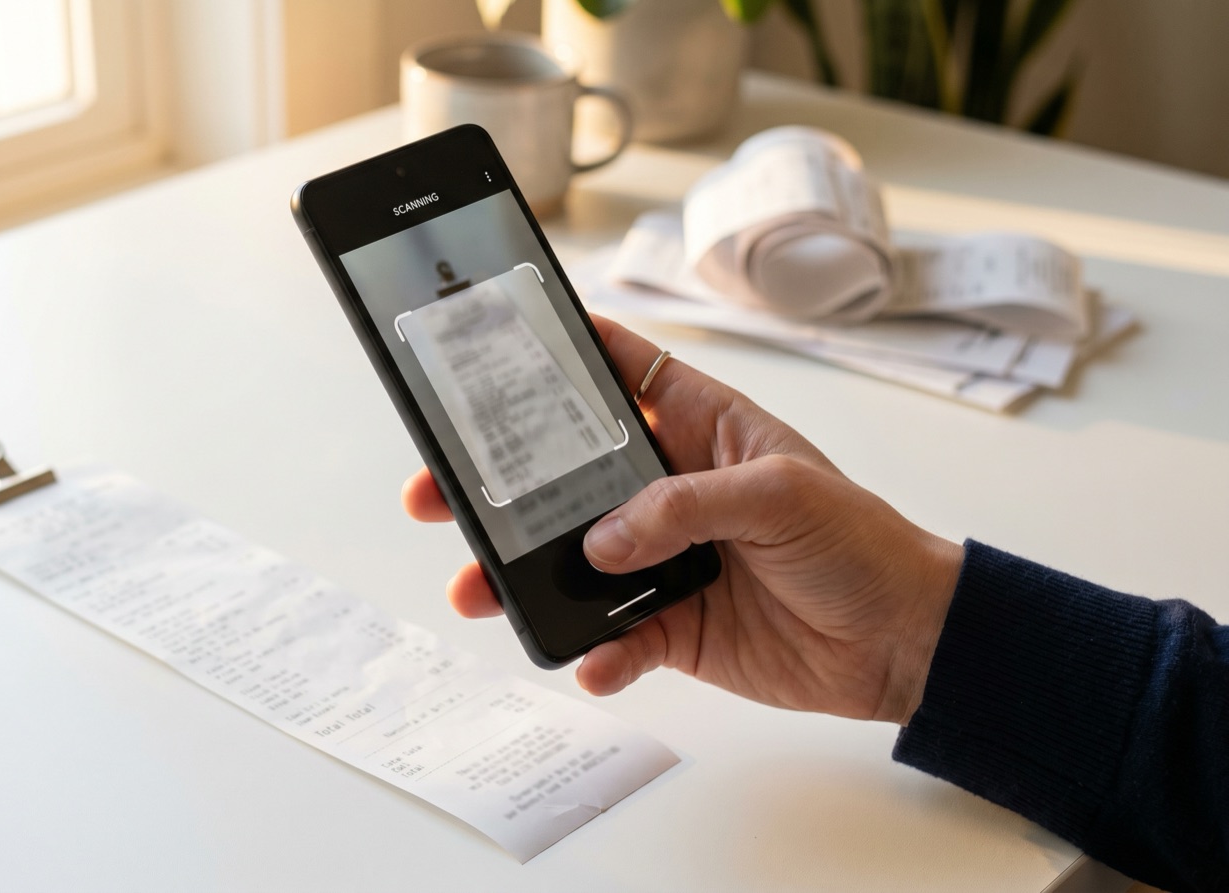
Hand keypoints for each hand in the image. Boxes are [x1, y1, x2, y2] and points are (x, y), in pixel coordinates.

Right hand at [402, 315, 963, 724]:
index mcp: (701, 428)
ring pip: (570, 562)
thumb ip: (684, 506)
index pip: (618, 374)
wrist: (907, 642)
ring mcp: (665, 561)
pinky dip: (595, 653)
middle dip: (499, 484)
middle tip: (440, 494)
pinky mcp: (673, 627)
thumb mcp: (781, 494)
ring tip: (478, 591)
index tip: (489, 347)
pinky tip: (591, 661)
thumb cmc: (863, 543)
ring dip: (521, 578)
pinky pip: (615, 639)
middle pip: (564, 476)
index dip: (558, 356)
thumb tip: (604, 541)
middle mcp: (669, 490)